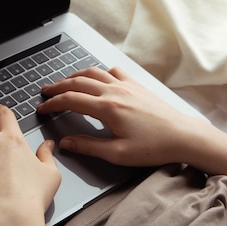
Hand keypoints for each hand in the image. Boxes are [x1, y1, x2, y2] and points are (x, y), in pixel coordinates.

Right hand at [37, 66, 206, 166]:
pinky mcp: (136, 85)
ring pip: (93, 72)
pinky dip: (100, 72)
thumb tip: (65, 143)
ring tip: (64, 82)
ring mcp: (126, 85)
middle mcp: (114, 91)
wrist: (184, 136)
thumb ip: (88, 146)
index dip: (53, 103)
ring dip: (75, 76)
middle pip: (77, 82)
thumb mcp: (117, 153)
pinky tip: (98, 79)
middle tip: (46, 91)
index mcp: (107, 108)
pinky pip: (113, 71)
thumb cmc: (154, 147)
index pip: (71, 100)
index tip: (42, 108)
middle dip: (58, 86)